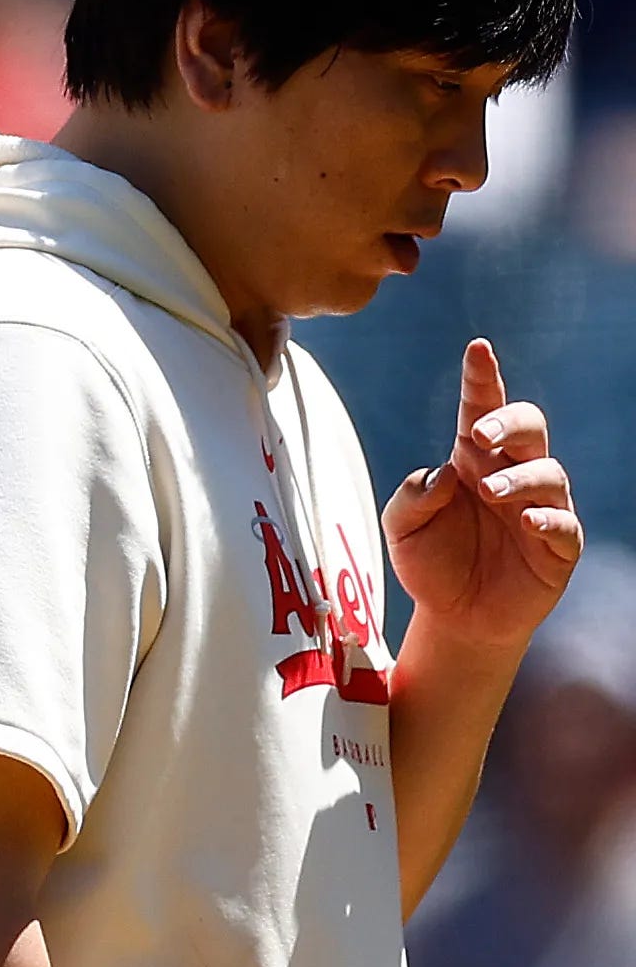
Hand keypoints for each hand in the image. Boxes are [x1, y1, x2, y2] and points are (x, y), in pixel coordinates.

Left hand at [388, 339, 581, 653]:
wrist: (455, 618)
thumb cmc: (430, 562)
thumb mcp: (402, 529)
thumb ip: (410, 497)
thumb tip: (443, 473)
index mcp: (472, 460)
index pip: (482, 409)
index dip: (483, 378)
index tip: (478, 348)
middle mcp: (511, 474)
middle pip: (529, 428)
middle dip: (511, 421)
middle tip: (482, 434)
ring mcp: (540, 507)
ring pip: (549, 472)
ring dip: (520, 476)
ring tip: (491, 489)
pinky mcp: (558, 545)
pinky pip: (564, 523)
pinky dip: (549, 516)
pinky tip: (528, 519)